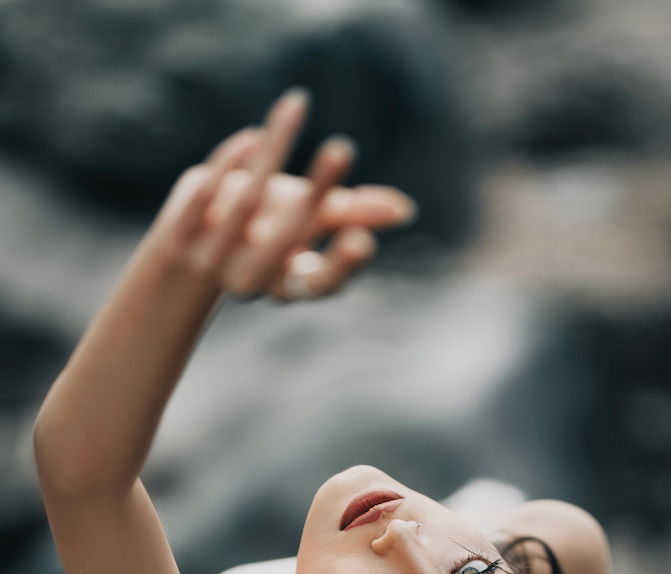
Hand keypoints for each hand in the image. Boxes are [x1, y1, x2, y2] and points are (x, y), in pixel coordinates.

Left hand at [147, 89, 416, 301]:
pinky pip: (207, 194)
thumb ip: (352, 215)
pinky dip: (231, 160)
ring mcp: (214, 258)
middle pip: (289, 239)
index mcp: (288, 285)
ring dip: (275, 150)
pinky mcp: (181, 231)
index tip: (362, 237)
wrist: (186, 249)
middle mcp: (252, 279)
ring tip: (296, 106)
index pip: (321, 283)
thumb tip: (404, 209)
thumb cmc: (259, 235)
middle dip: (318, 194)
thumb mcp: (306, 223)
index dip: (342, 264)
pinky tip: (252, 135)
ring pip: (247, 203)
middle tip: (343, 148)